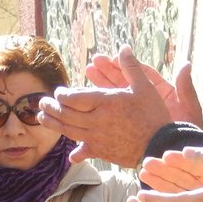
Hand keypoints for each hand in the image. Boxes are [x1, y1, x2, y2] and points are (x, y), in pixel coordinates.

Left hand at [38, 45, 179, 166]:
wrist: (160, 143)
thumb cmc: (153, 113)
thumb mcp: (145, 87)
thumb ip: (131, 67)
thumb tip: (124, 48)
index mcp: (105, 102)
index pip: (74, 98)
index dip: (62, 95)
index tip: (58, 92)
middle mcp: (96, 120)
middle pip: (66, 114)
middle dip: (51, 108)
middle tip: (42, 102)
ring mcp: (96, 137)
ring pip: (68, 131)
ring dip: (53, 124)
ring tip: (42, 118)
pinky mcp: (100, 151)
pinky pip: (83, 150)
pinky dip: (75, 152)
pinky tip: (69, 154)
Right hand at [85, 52, 201, 126]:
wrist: (179, 154)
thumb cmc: (188, 133)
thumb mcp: (189, 109)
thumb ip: (185, 88)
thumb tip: (185, 65)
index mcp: (160, 93)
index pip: (140, 75)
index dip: (125, 65)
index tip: (111, 58)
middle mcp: (144, 103)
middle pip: (123, 84)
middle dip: (107, 74)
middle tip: (92, 64)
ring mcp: (133, 116)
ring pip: (113, 100)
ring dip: (99, 90)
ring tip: (87, 76)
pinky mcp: (125, 129)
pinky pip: (109, 120)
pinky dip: (97, 114)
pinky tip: (84, 108)